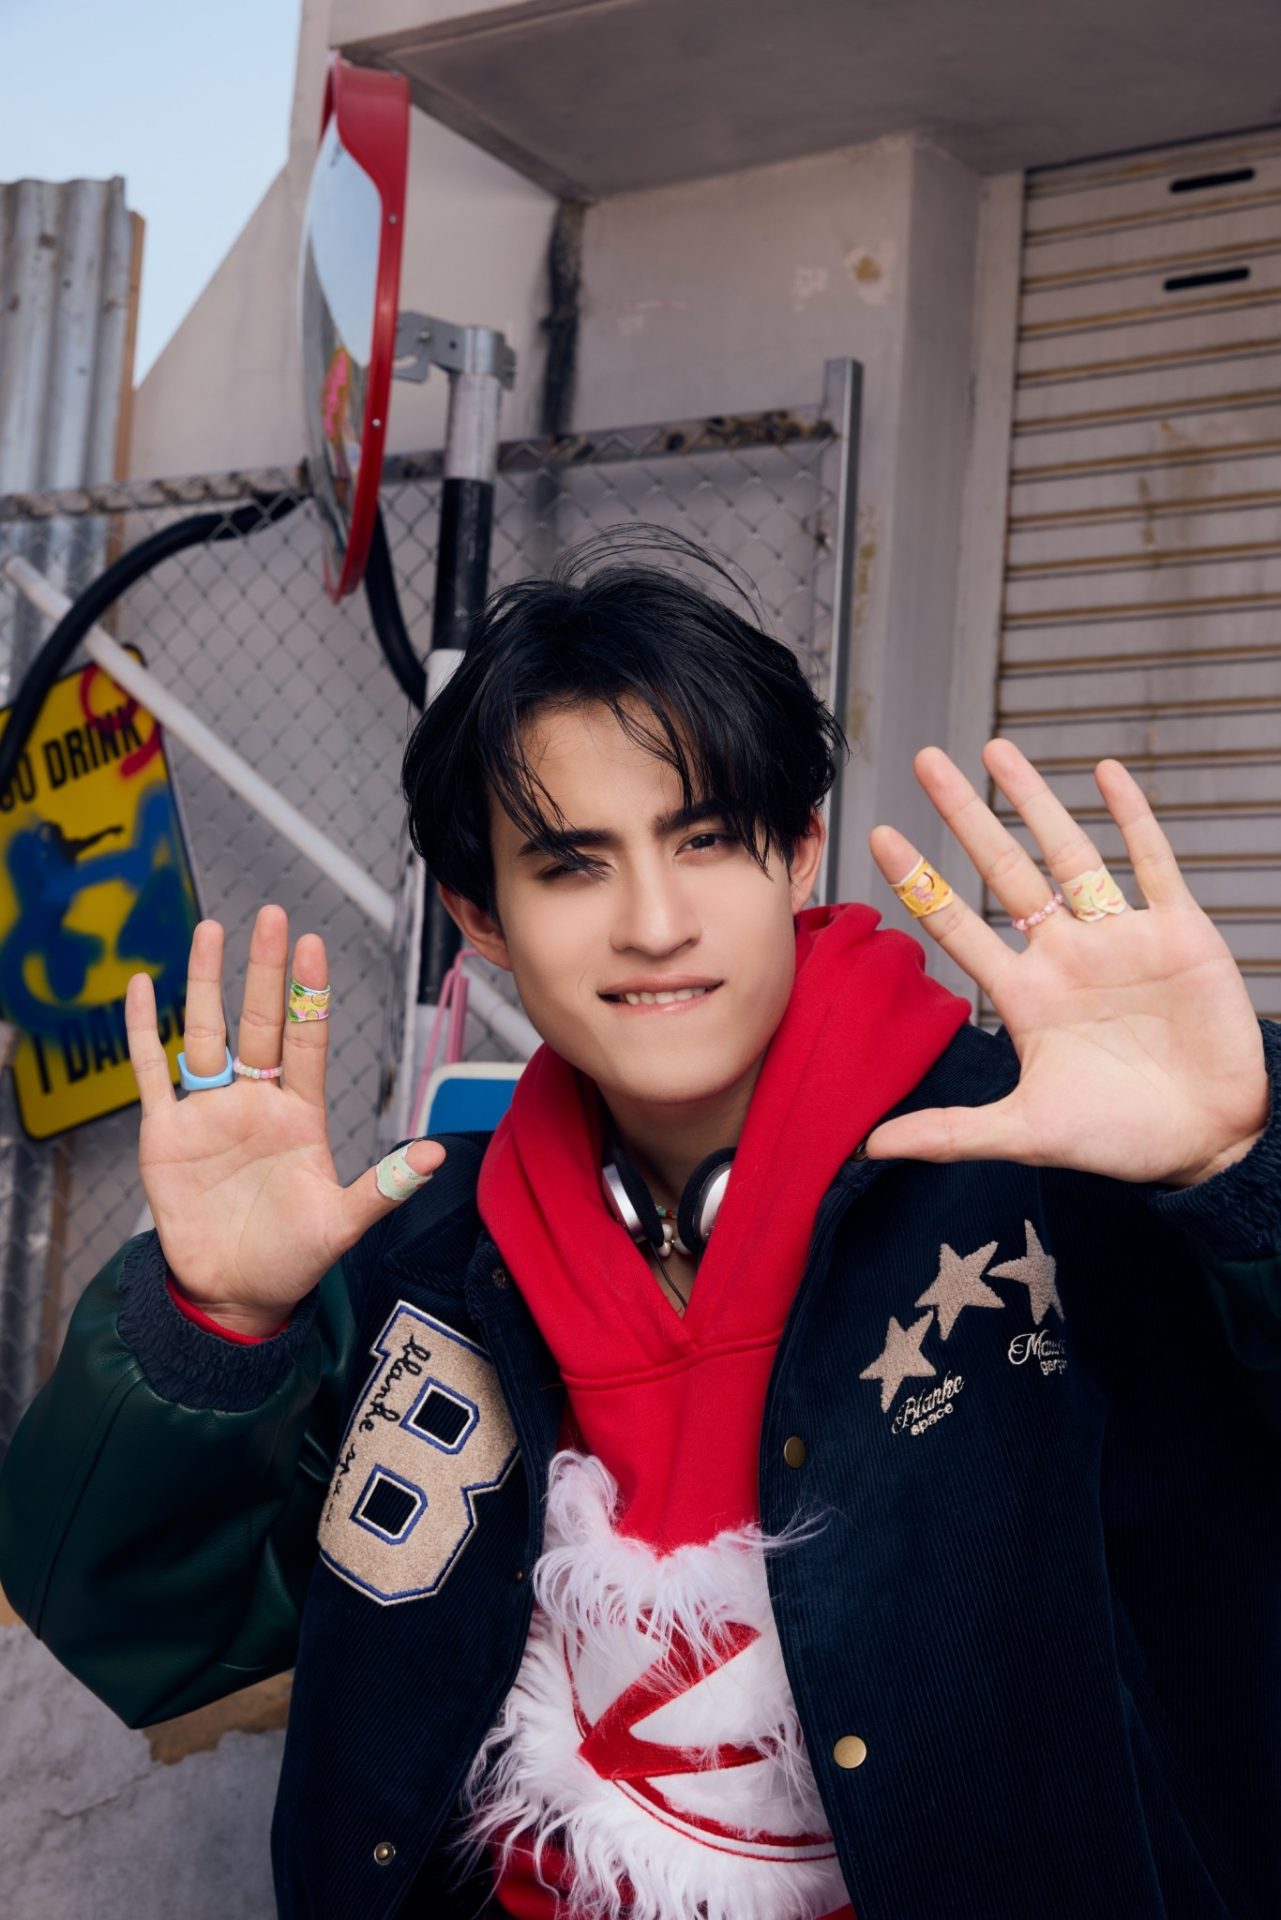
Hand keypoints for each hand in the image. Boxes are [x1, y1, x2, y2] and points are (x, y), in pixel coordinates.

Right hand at [126, 904, 444, 1334]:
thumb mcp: (342, 1224)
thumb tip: (437, 1155)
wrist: (233, 1296)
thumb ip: (385, 1187)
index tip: (314, 945)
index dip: (310, 995)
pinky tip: (142, 988)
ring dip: (206, 984)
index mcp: (300, 1116)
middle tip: (271, 916)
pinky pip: (151, 1071)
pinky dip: (145, 1031)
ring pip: (206, 1033)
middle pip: (261, 1023)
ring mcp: (209, 1113)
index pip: (307, 1042)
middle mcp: (255, 1103)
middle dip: (266, 971)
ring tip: (211, 930)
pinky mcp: (165, 1133)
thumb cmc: (291, 1259)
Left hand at [866, 741, 1268, 1186]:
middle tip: (926, 760)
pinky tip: (1106, 773)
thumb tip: (870, 1148)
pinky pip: (1152, 863)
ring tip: (997, 751)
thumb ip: (951, 1132)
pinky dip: (1132, 818)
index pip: (957, 925)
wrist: (1209, 1142)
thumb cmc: (1120, 1139)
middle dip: (964, 816)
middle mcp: (1064, 956)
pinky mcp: (1179, 933)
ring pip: (1069, 853)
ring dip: (1035, 802)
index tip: (878, 835)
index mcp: (1025, 997)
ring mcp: (1119, 938)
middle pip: (1003, 869)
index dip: (919, 882)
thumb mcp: (1027, 1134)